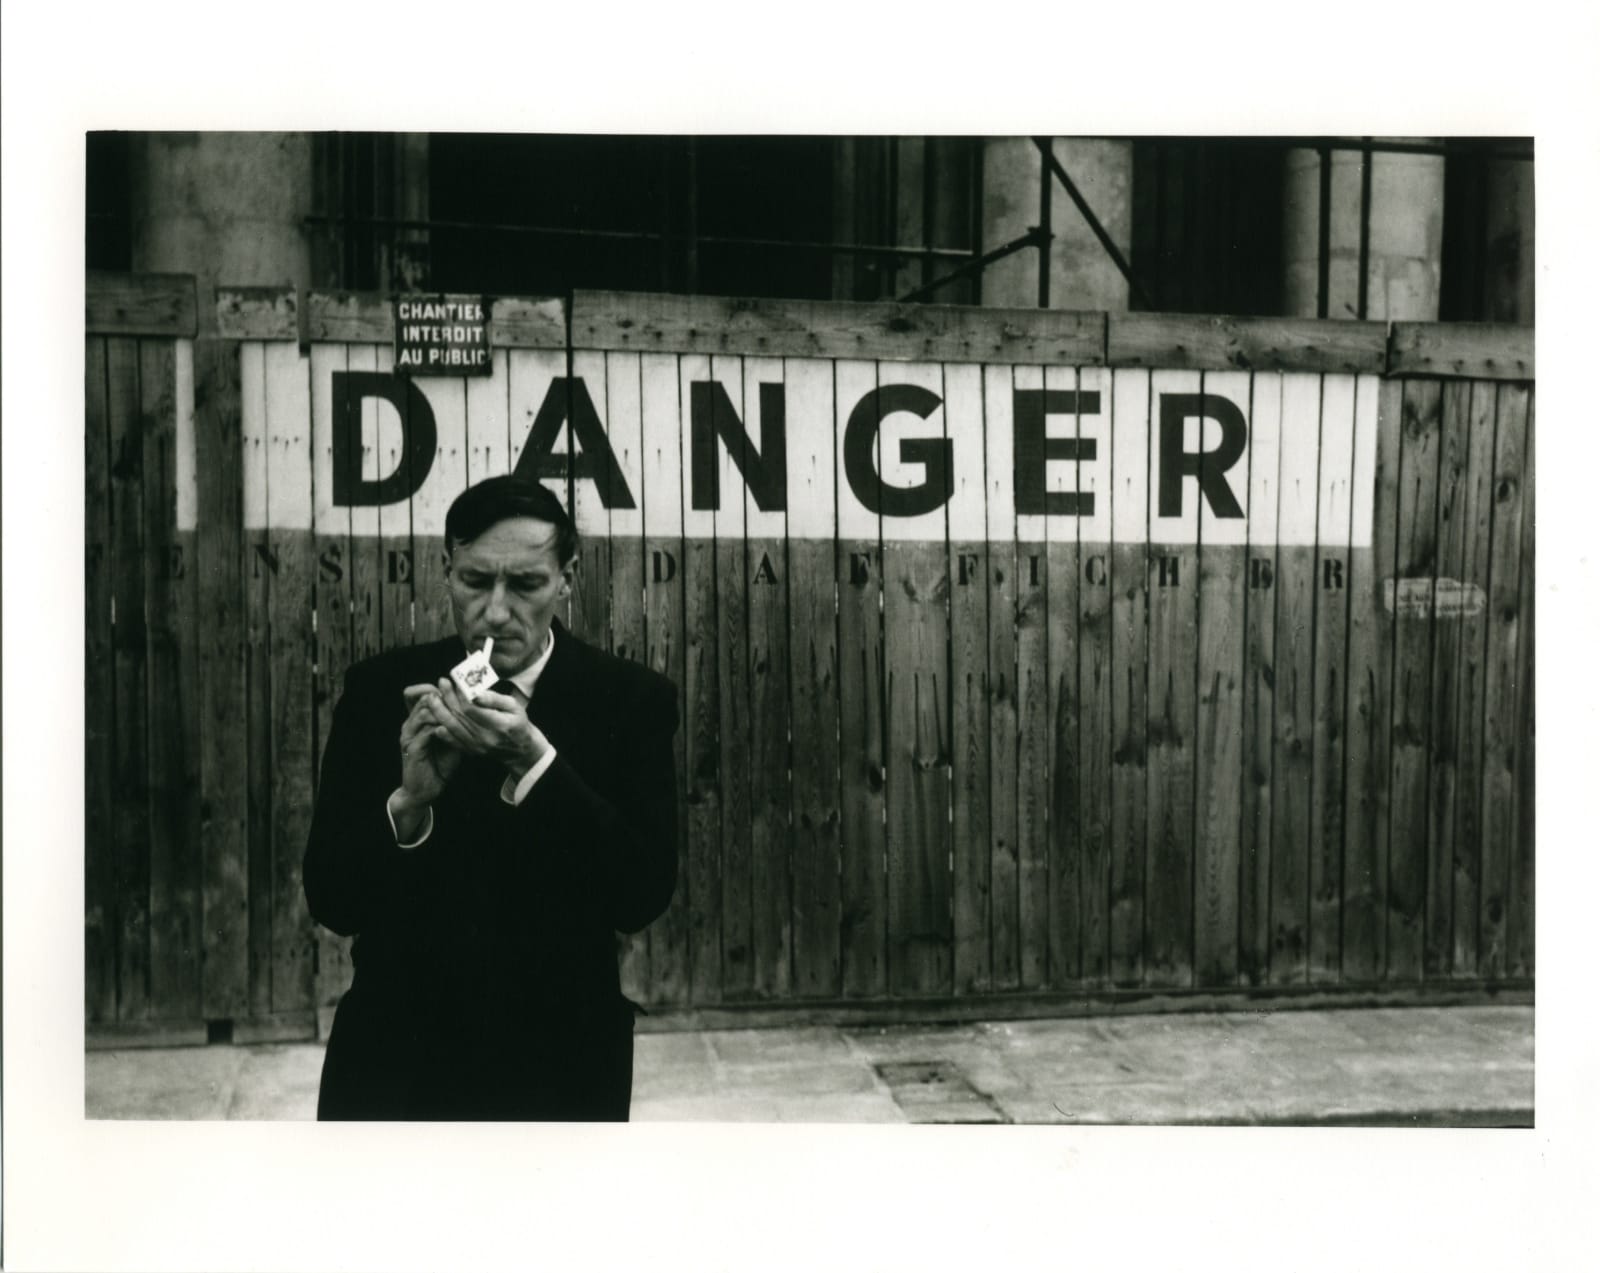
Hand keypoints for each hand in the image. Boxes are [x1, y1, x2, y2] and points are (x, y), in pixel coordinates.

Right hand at [397, 683, 463, 805]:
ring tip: (461, 713)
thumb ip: (456, 723)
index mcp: (417, 720)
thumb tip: (474, 709)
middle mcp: (410, 724)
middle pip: (424, 699)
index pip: (421, 693)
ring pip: (424, 712)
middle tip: (464, 699)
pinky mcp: (412, 749)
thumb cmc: (440, 764)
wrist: (425, 789)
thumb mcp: (451, 739)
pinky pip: (426, 732)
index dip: (440, 689)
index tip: (461, 690)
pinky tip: (454, 729)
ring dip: (445, 711)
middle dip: (445, 697)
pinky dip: (441, 728)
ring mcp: (409, 736)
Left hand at [430, 677, 550, 780]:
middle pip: (460, 716)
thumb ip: (495, 699)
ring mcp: (477, 747)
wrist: (520, 750)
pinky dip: (443, 732)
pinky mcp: (471, 752)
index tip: (453, 680)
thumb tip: (476, 693)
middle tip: (440, 683)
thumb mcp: (514, 707)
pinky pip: (453, 741)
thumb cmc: (518, 723)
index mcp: (498, 724)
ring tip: (432, 698)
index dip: (459, 694)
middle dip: (447, 698)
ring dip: (439, 712)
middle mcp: (486, 738)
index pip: (471, 708)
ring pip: (453, 728)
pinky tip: (435, 721)